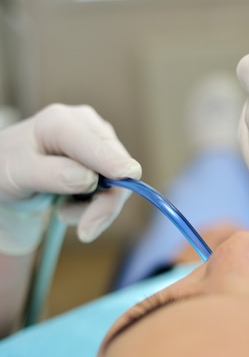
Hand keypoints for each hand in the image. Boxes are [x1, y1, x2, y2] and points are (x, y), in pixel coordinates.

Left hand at [0, 104, 141, 253]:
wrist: (10, 170)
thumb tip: (90, 180)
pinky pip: (115, 189)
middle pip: (117, 168)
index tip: (128, 176)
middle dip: (103, 204)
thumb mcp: (19, 172)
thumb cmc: (9, 167)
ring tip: (63, 212)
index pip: (96, 147)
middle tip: (85, 233)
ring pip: (119, 183)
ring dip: (96, 208)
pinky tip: (71, 202)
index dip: (114, 163)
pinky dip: (96, 205)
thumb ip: (53, 174)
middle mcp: (88, 126)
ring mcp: (100, 141)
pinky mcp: (106, 159)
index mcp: (62, 122)